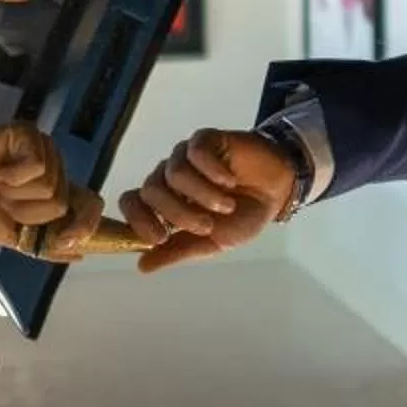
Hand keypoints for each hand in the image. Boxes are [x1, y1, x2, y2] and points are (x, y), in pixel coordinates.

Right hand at [0, 122, 101, 260]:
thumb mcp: (12, 235)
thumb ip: (44, 245)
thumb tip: (80, 254)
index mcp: (55, 193)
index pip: (90, 205)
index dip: (86, 225)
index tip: (65, 241)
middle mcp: (55, 170)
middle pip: (62, 203)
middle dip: (26, 214)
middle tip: (2, 202)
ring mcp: (43, 150)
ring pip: (50, 188)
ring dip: (13, 195)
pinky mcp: (28, 135)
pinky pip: (36, 166)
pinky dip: (10, 177)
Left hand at [117, 129, 297, 272]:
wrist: (276, 193)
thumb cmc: (241, 218)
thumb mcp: (211, 243)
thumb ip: (178, 251)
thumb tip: (143, 267)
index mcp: (165, 203)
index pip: (131, 202)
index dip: (137, 220)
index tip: (160, 238)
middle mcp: (169, 178)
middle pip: (150, 189)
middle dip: (179, 214)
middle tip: (207, 226)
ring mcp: (185, 156)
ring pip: (174, 172)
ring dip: (202, 195)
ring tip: (226, 206)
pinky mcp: (206, 140)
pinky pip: (195, 152)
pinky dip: (212, 171)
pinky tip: (230, 181)